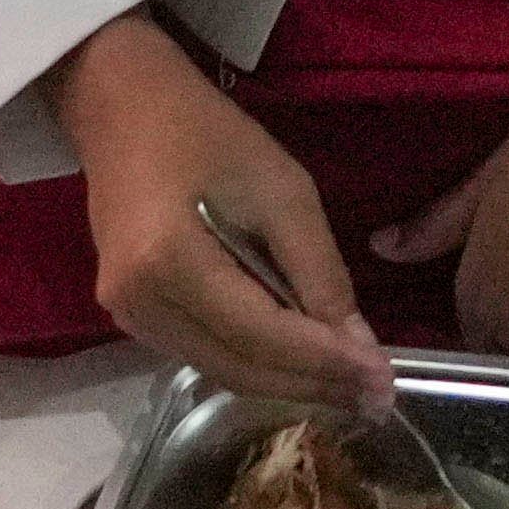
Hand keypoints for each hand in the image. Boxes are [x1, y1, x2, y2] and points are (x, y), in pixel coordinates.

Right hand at [69, 10, 394, 402]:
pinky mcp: (131, 316)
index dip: (326, 364)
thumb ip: (319, 271)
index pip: (262, 335)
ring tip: (349, 386)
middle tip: (377, 398)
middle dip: (313, 385)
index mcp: (169, 262)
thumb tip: (358, 345)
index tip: (384, 384)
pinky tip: (300, 362)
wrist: (123, 109)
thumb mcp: (282, 188)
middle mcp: (139, 304)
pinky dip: (256, 364)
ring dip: (287, 382)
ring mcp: (126, 315)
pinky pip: (204, 355)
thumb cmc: (207, 134)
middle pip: (240, 368)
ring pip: (222, 371)